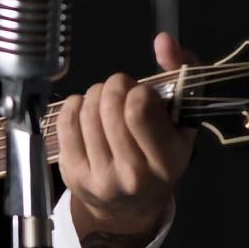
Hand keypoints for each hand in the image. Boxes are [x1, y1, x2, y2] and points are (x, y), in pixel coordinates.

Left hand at [56, 32, 196, 242]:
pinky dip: (75, 105)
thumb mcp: (182, 120)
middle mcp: (133, 174)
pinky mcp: (73, 174)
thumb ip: (181, 73)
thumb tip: (163, 41)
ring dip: (96, 95)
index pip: (138, 109)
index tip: (141, 94)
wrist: (131, 206)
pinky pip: (66, 122)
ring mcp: (100, 177)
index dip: (137, 90)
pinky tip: (86, 109)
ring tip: (106, 101)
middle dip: (115, 86)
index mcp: (166, 160)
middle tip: (121, 90)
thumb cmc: (159, 157)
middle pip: (109, 106)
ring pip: (87, 111)